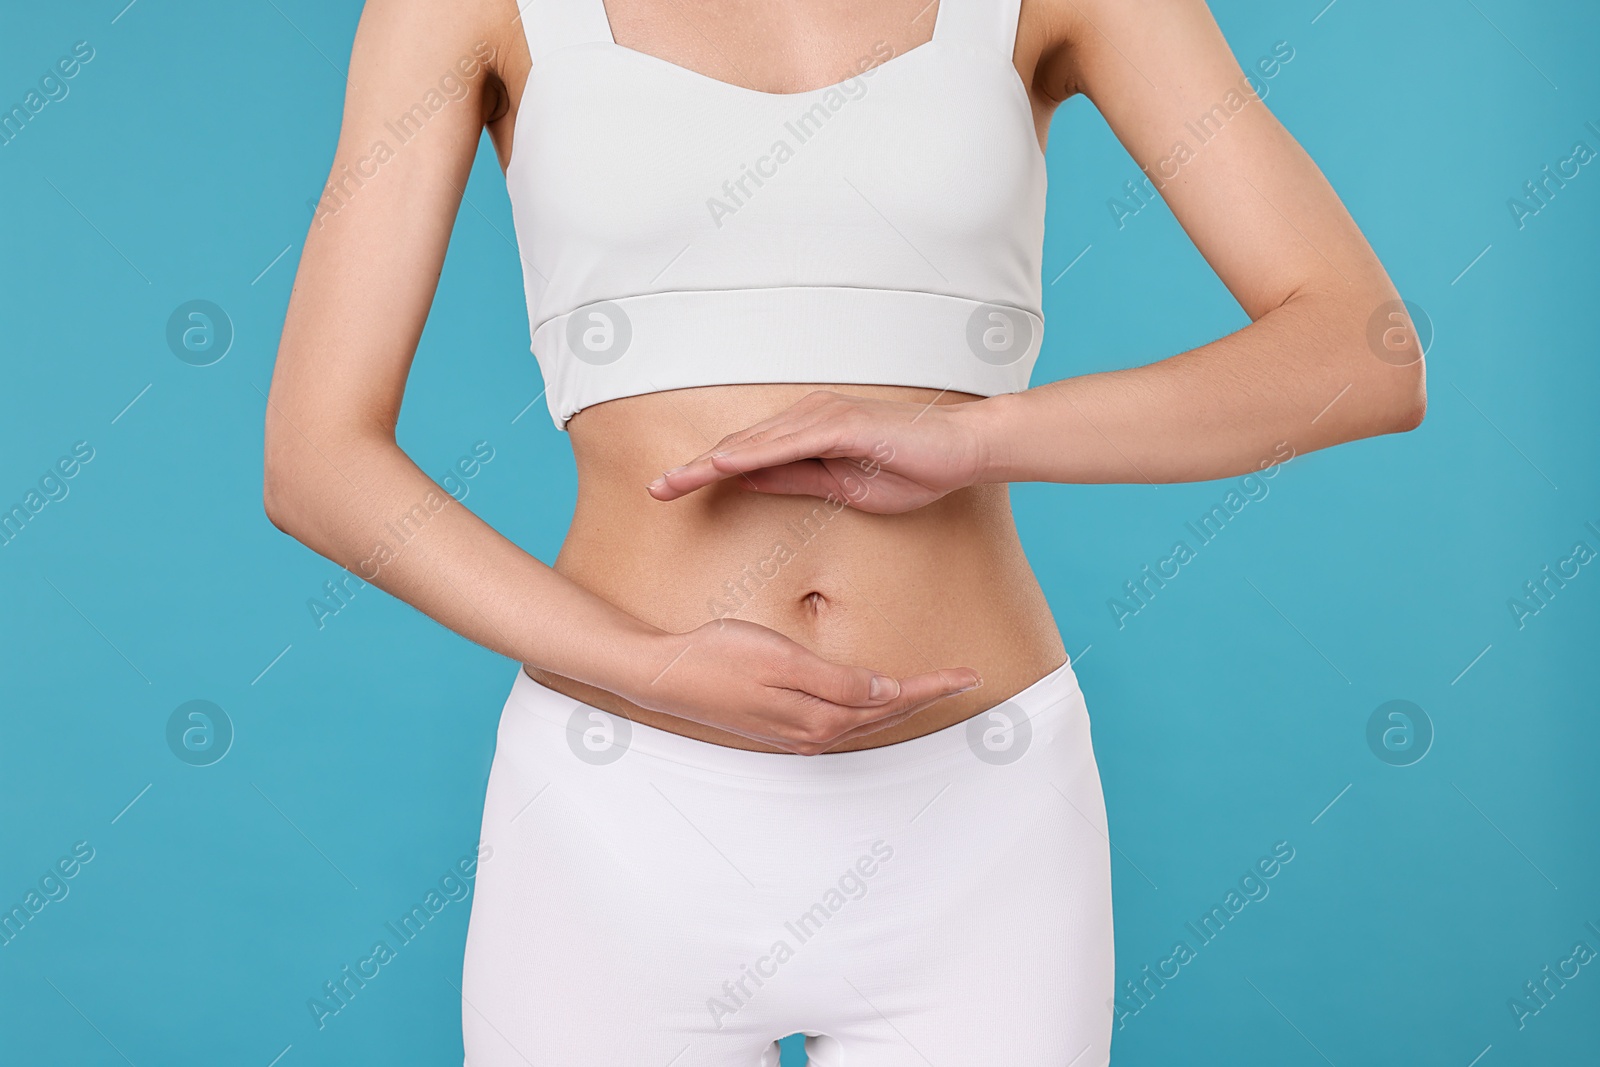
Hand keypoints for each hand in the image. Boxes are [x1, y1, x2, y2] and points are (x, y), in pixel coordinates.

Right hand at [620, 618, 980, 754]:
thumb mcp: (782, 659)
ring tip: (930, 687)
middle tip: (963, 679)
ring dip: (900, 705)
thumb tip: (885, 691)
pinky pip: (841, 723)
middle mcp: (814, 733)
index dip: (932, 686)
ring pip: (865, 721)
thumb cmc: (718, 657)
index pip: (892, 699)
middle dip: (926, 697)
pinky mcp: (781, 726)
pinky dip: (869, 711)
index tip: (967, 675)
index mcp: (820, 716)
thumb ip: (838, 680)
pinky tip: (874, 700)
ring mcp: (797, 734)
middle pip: (885, 714)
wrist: (664, 676)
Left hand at [646, 390, 990, 513]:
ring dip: (712, 463)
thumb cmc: (911, 468)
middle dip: (694, 469)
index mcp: (806, 434)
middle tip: (654, 491)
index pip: (745, 457)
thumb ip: (797, 480)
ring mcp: (823, 416)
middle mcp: (808, 417)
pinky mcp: (843, 424)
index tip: (669, 493)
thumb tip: (750, 482)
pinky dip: (752, 455)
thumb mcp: (842, 487)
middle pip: (739, 447)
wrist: (961, 451)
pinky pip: (788, 443)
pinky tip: (724, 467)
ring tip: (675, 482)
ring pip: (754, 444)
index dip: (704, 475)